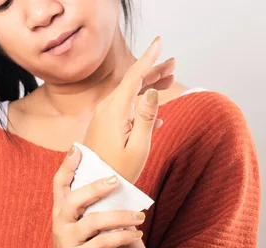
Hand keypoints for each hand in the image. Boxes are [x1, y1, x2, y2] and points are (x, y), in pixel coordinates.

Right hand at [41, 147, 146, 247]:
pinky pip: (103, 243)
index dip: (67, 166)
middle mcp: (60, 223)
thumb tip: (115, 185)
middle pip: (75, 199)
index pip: (59, 184)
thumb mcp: (75, 227)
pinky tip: (136, 235)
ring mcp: (68, 241)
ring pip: (93, 222)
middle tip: (116, 180)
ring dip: (120, 216)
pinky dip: (123, 237)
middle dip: (95, 187)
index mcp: (59, 212)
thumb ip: (87, 209)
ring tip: (140, 216)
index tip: (77, 148)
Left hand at [83, 37, 175, 183]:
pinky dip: (141, 106)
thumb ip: (147, 117)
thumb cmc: (118, 171)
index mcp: (115, 111)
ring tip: (169, 80)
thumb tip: (153, 90)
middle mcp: (105, 109)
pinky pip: (124, 109)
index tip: (159, 42)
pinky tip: (157, 116)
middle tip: (173, 64)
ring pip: (128, 95)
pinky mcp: (103, 126)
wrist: (92, 187)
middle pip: (132, 83)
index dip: (148, 58)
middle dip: (153, 71)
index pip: (134, 77)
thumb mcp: (138, 146)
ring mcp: (102, 117)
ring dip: (148, 87)